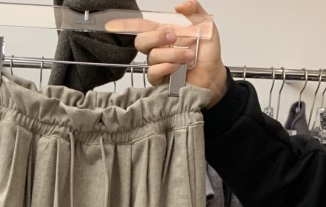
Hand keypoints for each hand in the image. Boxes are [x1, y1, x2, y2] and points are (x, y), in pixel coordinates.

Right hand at [112, 1, 228, 107]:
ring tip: (189, 56)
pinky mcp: (160, 80)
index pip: (141, 27)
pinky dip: (166, 67)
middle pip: (141, 41)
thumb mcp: (206, 25)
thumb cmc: (208, 54)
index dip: (126, 25)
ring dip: (172, 54)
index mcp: (164, 33)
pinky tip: (177, 67)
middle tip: (174, 37)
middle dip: (156, 37)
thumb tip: (179, 6)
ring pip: (152, 56)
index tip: (112, 24)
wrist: (213, 76)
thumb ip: (195, 11)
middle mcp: (158, 48)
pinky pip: (153, 72)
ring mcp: (158, 65)